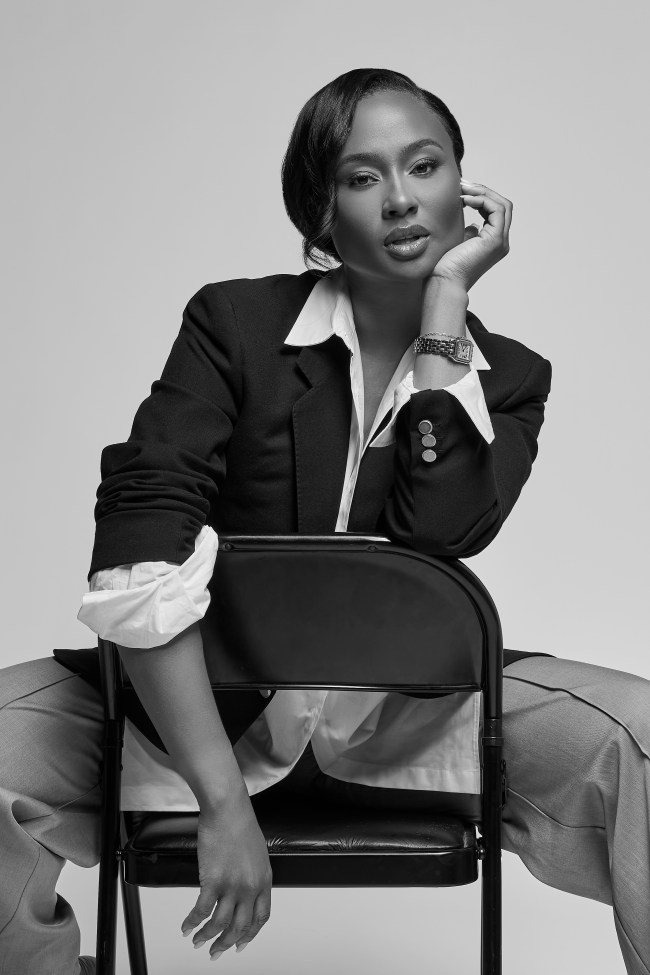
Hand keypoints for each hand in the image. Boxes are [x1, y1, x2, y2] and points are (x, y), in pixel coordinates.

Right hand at [181, 793, 272, 959]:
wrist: (228, 808)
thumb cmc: (240, 823)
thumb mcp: (257, 853)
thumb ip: (253, 874)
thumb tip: (244, 888)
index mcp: (264, 880)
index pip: (261, 917)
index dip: (250, 935)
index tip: (241, 944)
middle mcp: (250, 887)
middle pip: (240, 927)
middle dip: (227, 943)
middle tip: (216, 952)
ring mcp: (232, 885)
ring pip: (220, 924)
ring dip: (207, 937)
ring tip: (198, 942)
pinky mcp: (213, 881)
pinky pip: (201, 911)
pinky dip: (192, 922)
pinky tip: (186, 927)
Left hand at [431, 180, 512, 291]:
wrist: (444, 282)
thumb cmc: (445, 267)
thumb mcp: (459, 243)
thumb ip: (469, 233)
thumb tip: (473, 224)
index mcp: (493, 243)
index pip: (496, 212)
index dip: (481, 197)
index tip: (462, 190)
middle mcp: (501, 242)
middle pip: (503, 205)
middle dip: (483, 191)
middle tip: (462, 184)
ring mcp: (500, 241)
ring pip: (502, 205)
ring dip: (482, 192)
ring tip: (463, 189)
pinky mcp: (495, 240)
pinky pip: (496, 210)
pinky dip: (482, 200)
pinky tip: (465, 199)